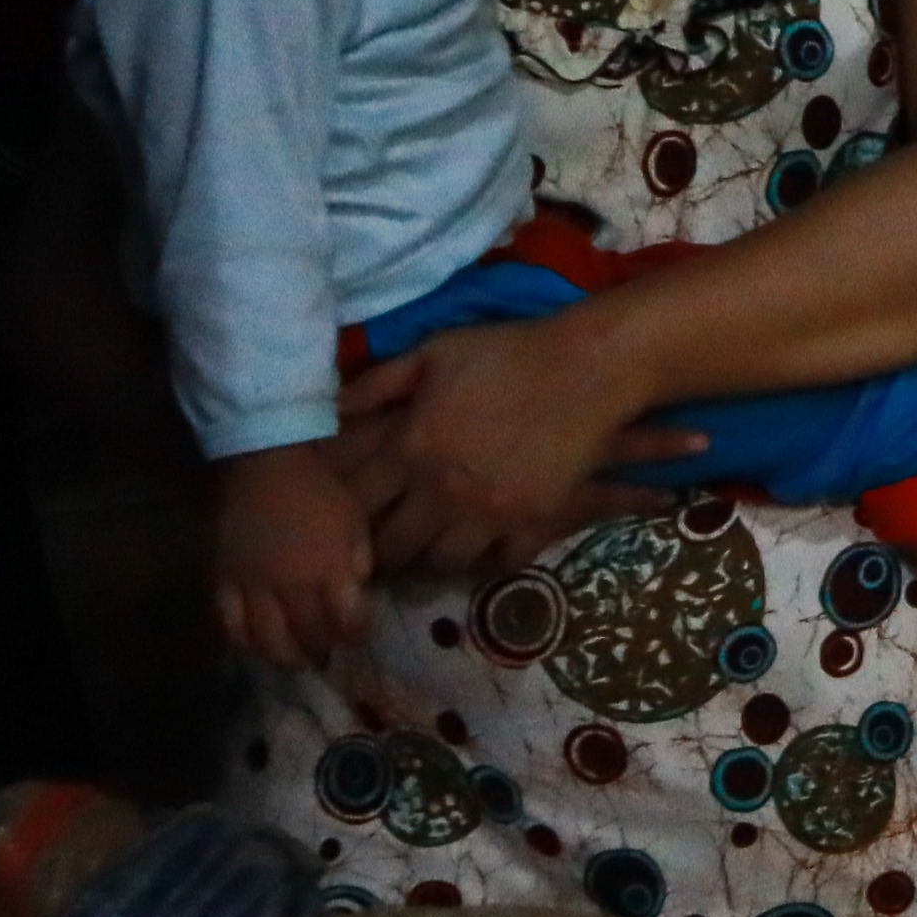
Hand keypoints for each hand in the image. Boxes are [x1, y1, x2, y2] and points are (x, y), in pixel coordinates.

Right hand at [213, 444, 375, 667]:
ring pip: (266, 638)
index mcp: (329, 569)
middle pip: (308, 635)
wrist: (266, 465)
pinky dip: (242, 640)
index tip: (360, 636)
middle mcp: (290, 585)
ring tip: (296, 660)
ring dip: (284, 657)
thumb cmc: (319, 490)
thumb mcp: (355, 522)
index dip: (357, 634)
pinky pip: (229, 621)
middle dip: (323, 649)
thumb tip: (357, 592)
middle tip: (328, 654)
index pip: (347, 621)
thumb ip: (359, 560)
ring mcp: (253, 585)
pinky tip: (254, 644)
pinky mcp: (224, 579)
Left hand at [335, 314, 708, 579]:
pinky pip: (502, 561)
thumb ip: (377, 385)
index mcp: (410, 450)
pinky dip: (491, 556)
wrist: (587, 367)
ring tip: (436, 539)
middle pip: (394, 547)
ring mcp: (490, 513)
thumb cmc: (505, 353)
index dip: (346, 514)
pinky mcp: (533, 522)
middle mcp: (443, 492)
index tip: (351, 513)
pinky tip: (489, 539)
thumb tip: (329, 412)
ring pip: (443, 563)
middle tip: (389, 535)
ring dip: (434, 553)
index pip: (356, 504)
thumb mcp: (432, 353)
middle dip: (384, 545)